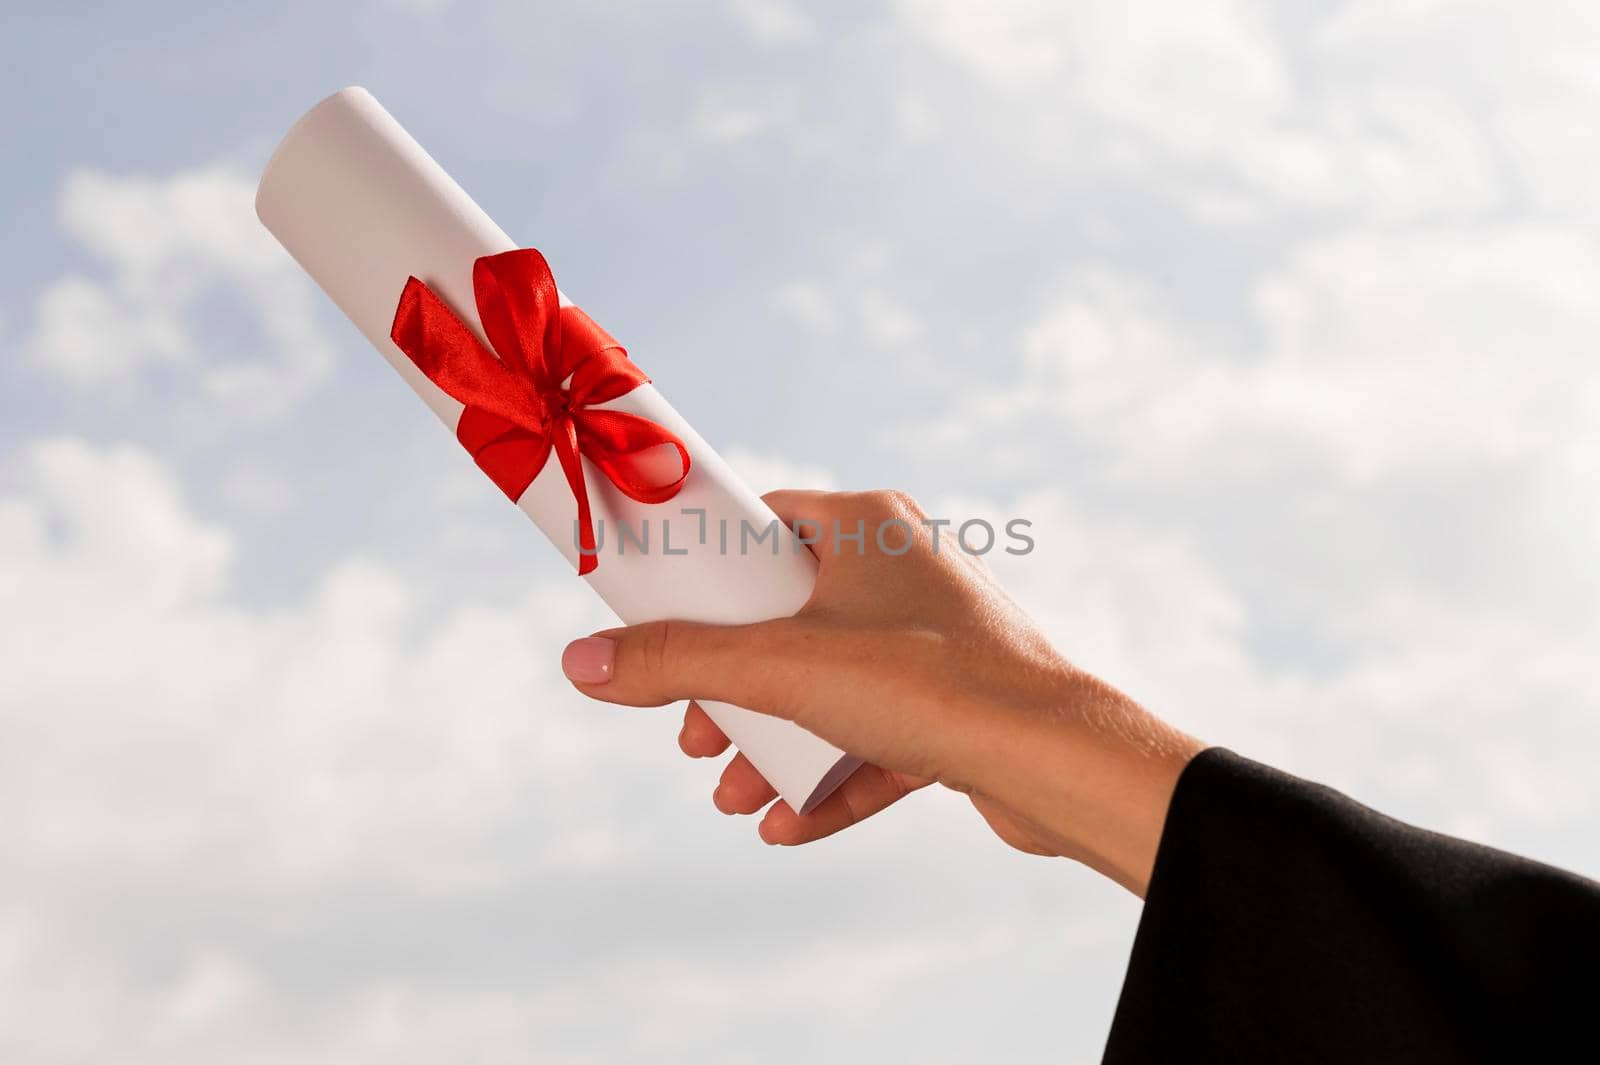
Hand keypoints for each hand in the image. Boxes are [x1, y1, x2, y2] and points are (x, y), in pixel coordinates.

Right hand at [561, 489, 1204, 894]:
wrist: (1059, 762)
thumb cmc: (933, 684)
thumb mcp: (781, 667)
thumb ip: (676, 662)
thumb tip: (577, 662)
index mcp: (866, 526)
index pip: (758, 524)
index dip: (702, 570)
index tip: (657, 615)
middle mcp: (902, 571)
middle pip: (783, 618)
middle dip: (731, 687)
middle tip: (693, 733)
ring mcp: (933, 640)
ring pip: (826, 685)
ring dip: (772, 742)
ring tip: (731, 794)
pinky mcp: (955, 704)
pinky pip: (873, 735)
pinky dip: (827, 775)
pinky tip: (786, 824)